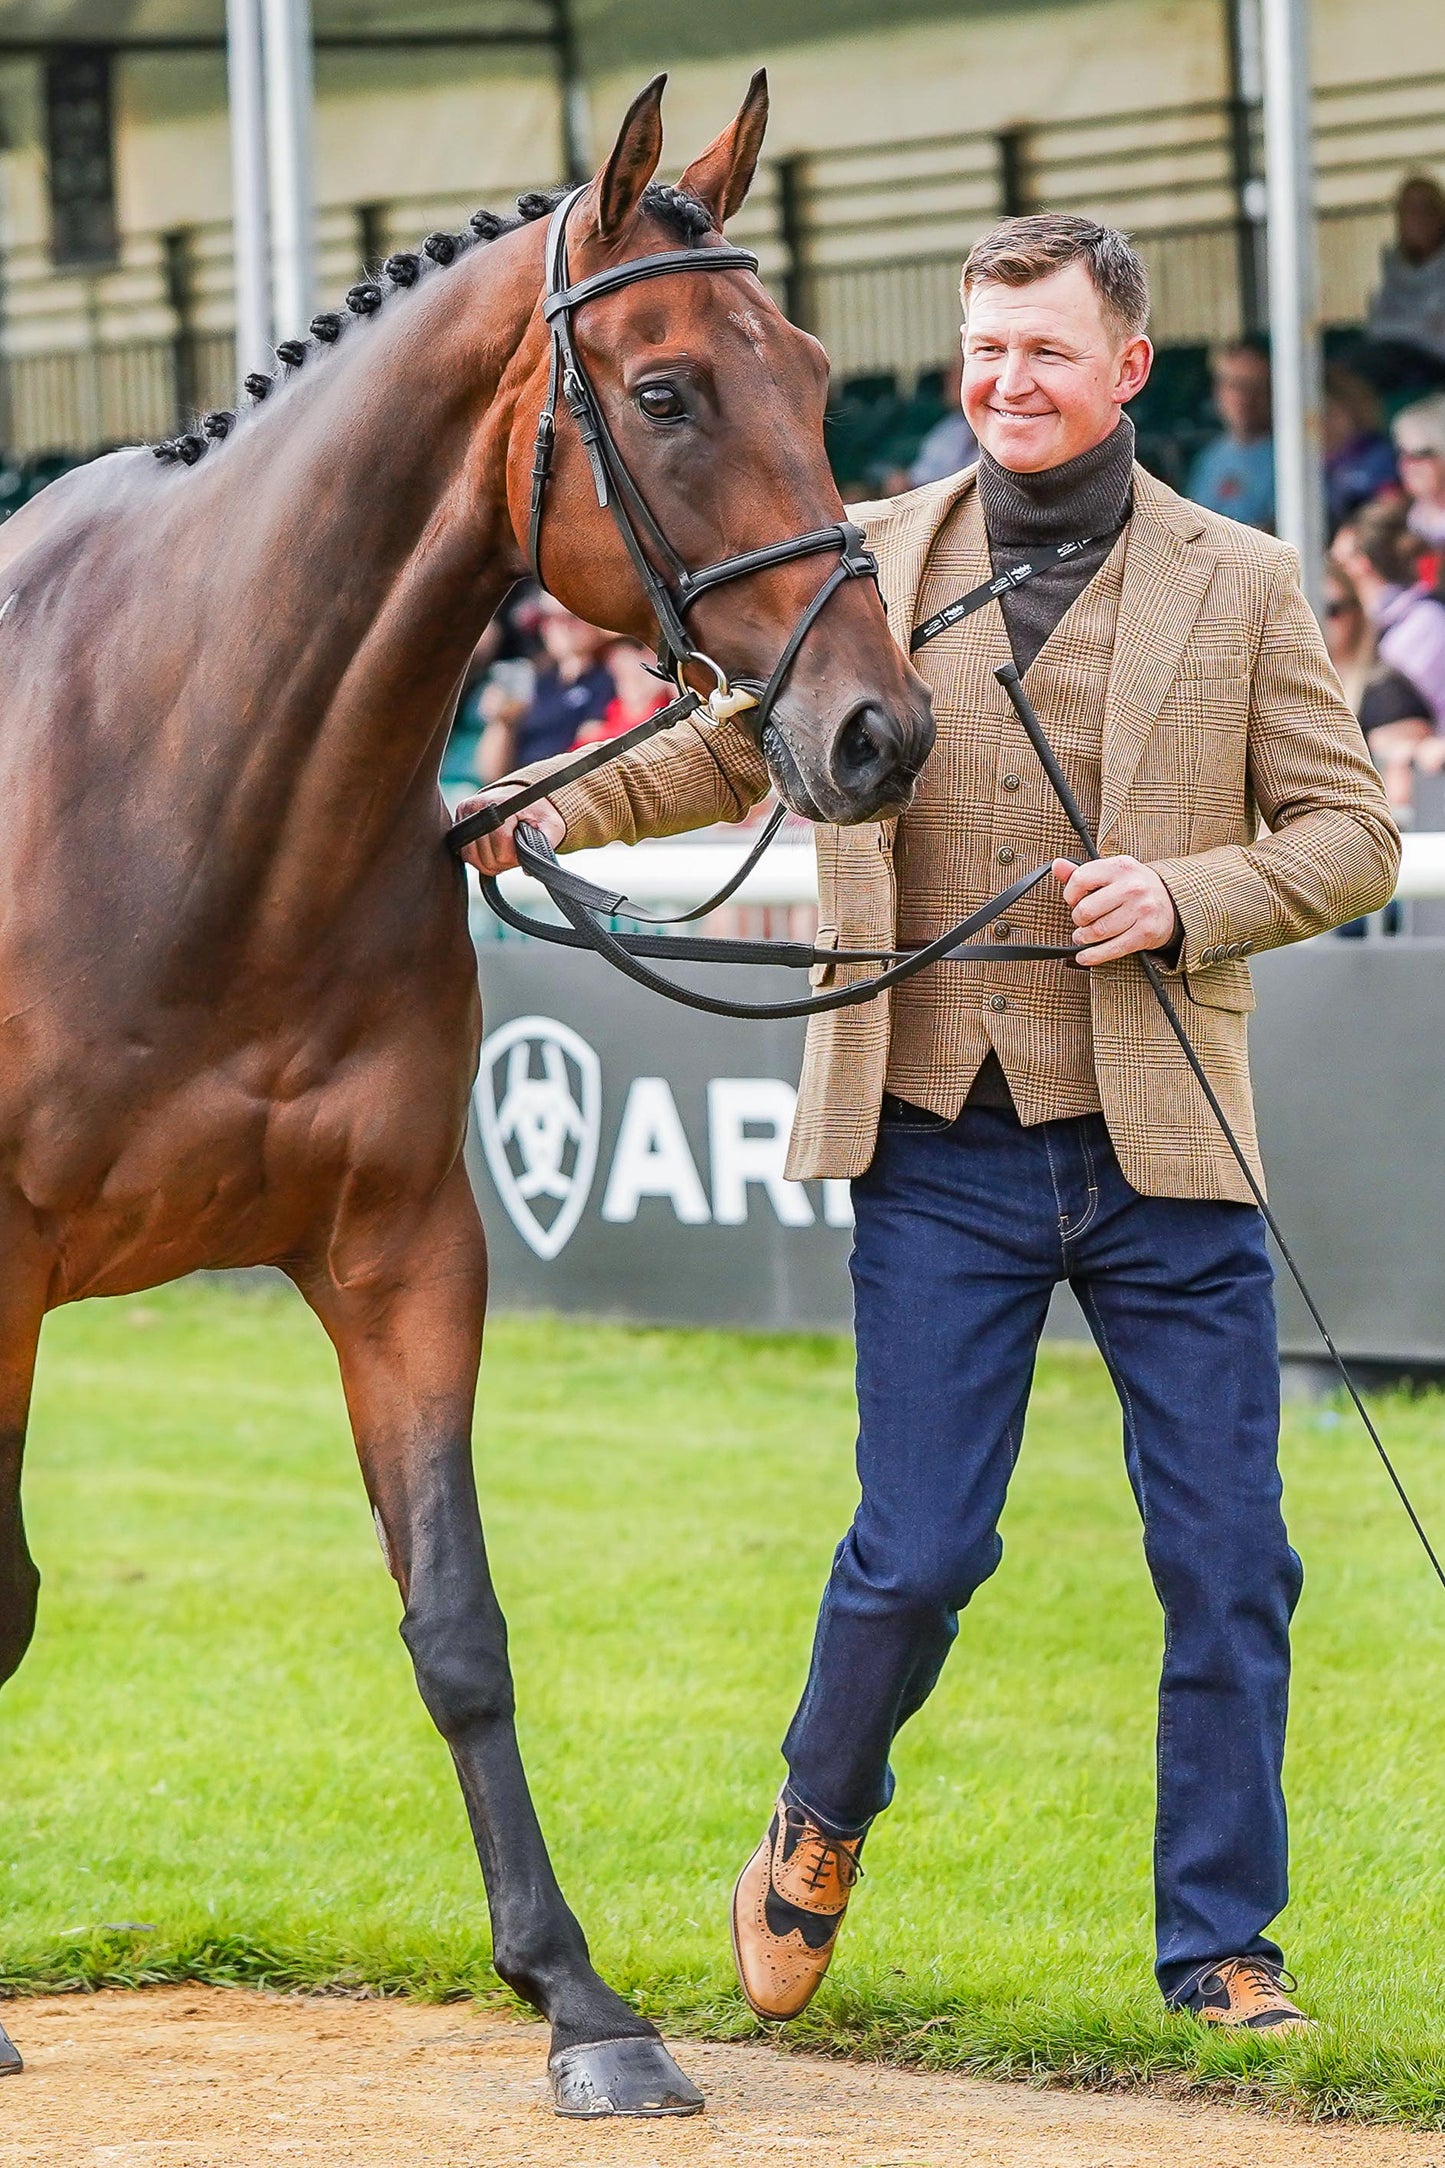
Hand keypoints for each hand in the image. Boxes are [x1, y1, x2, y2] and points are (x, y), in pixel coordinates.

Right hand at [455, 792, 565, 877]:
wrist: (523, 796)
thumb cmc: (538, 813)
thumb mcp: (551, 826)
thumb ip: (545, 845)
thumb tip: (528, 871)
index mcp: (500, 806)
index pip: (502, 849)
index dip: (514, 858)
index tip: (523, 851)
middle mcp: (478, 806)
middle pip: (485, 857)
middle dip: (503, 862)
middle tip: (514, 852)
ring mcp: (465, 813)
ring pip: (471, 858)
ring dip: (490, 863)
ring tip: (504, 852)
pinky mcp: (459, 820)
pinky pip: (464, 853)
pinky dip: (479, 858)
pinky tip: (492, 851)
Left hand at [1052, 855, 1178, 964]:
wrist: (1172, 900)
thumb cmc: (1134, 887)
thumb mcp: (1111, 872)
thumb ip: (1082, 871)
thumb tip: (1057, 866)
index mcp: (1120, 867)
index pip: (1080, 879)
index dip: (1070, 894)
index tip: (1073, 900)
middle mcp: (1132, 887)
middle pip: (1086, 910)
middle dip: (1078, 919)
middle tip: (1081, 921)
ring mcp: (1141, 910)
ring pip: (1097, 931)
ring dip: (1083, 938)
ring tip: (1083, 936)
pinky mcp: (1145, 933)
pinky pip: (1112, 948)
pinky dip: (1093, 955)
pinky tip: (1084, 956)